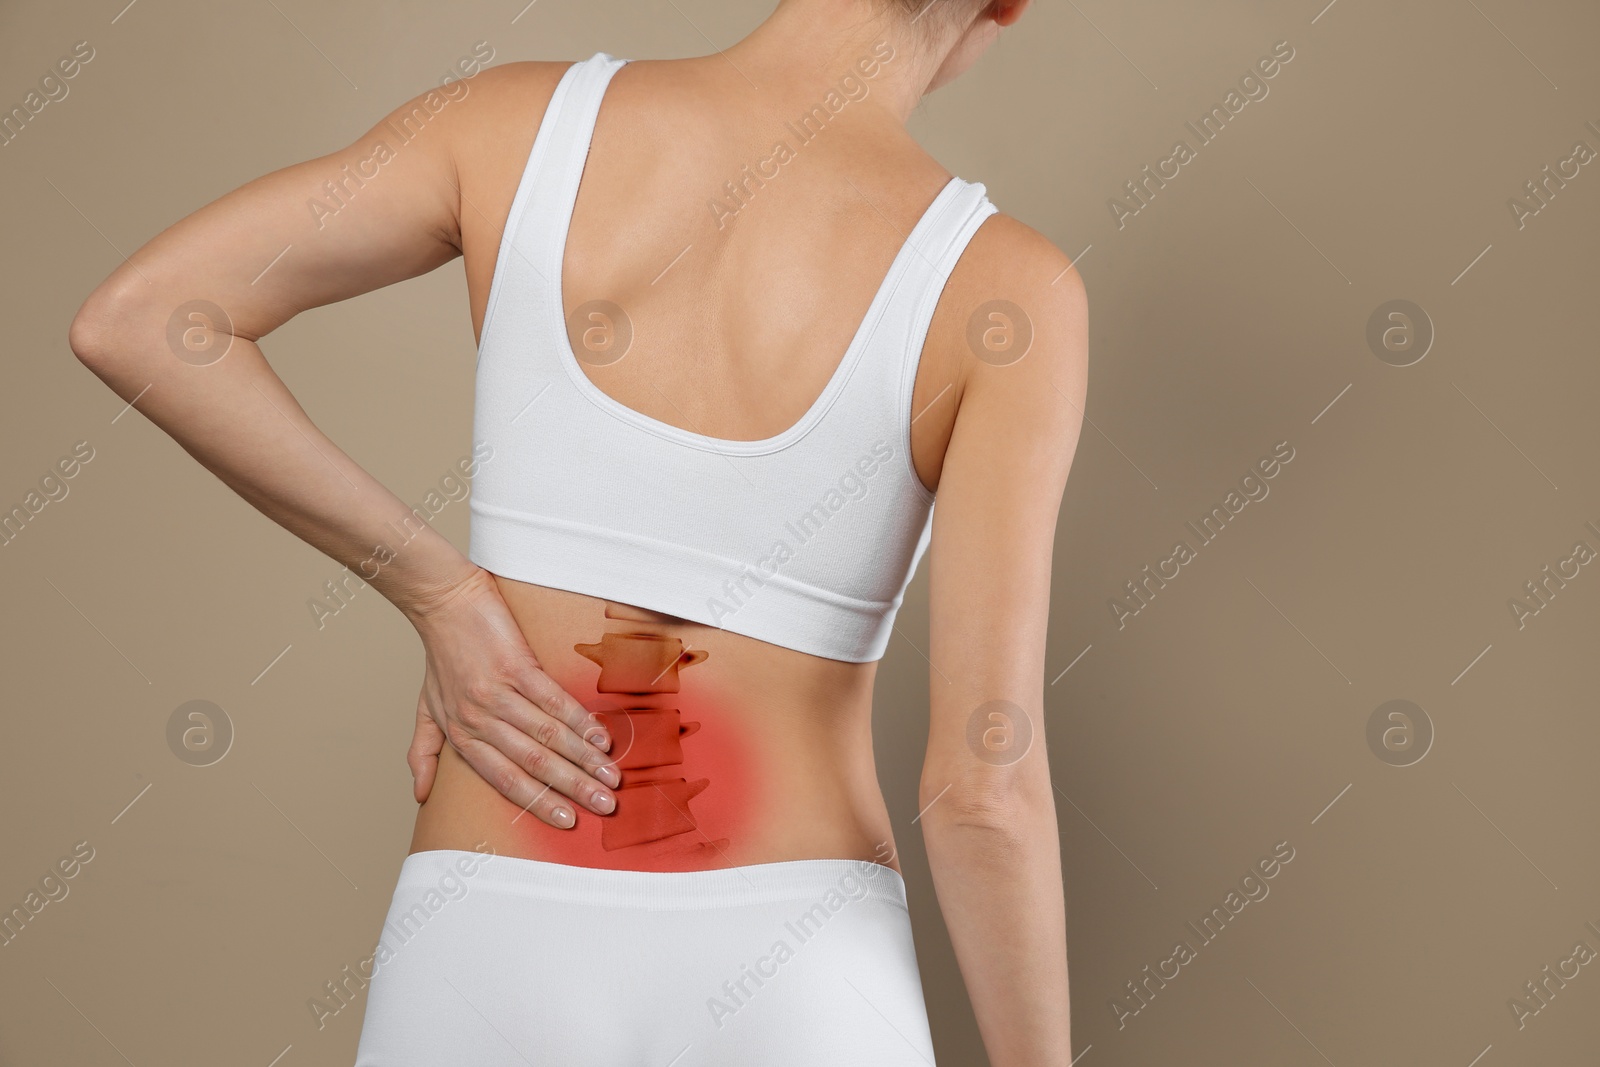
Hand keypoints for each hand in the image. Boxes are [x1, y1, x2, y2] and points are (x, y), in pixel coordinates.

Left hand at [404, 566, 620, 827]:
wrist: (445, 602)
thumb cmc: (440, 655)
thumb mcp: (425, 708)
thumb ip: (423, 753)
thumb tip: (420, 796)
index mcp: (461, 736)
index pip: (504, 780)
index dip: (539, 803)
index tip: (569, 821)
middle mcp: (479, 720)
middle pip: (532, 763)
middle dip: (573, 788)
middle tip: (605, 806)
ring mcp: (497, 693)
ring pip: (547, 736)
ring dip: (583, 759)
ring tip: (611, 776)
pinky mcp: (515, 665)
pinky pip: (553, 701)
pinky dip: (579, 721)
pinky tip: (600, 736)